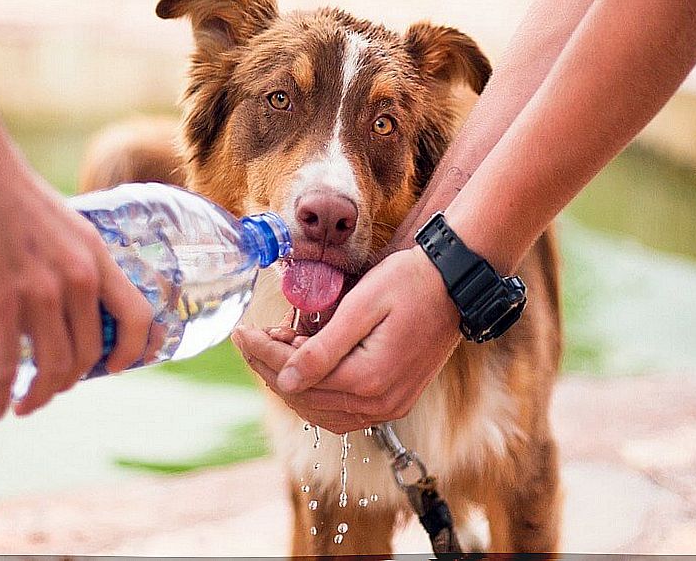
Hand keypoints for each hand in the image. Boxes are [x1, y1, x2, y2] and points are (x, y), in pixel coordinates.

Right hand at [0, 140, 154, 418]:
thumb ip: (72, 260)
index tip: (117, 368)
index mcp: (96, 256)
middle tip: (51, 389)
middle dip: (71, 380)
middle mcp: (77, 278)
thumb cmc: (7, 190)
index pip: (137, 316)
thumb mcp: (63, 225)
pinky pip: (6, 366)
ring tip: (23, 403)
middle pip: (90, 353)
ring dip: (40, 395)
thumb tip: (68, 296)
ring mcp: (39, 292)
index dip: (134, 350)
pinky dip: (0, 395)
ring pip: (53, 367)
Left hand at [233, 245, 460, 432]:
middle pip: (305, 398)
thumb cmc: (409, 283)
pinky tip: (307, 369)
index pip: (297, 376)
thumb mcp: (362, 305)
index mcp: (368, 378)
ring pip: (321, 411)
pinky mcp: (394, 400)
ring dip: (293, 384)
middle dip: (271, 368)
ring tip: (277, 350)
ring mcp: (389, 406)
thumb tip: (287, 380)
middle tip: (253, 339)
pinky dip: (318, 394)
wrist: (454, 284)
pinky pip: (344, 411)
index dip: (263, 354)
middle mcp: (379, 402)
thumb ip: (323, 347)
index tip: (241, 332)